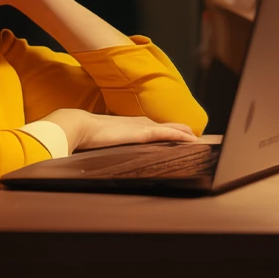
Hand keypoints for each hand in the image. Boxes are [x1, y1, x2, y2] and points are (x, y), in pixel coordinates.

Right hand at [40, 108, 196, 152]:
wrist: (80, 126)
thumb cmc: (85, 135)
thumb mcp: (100, 140)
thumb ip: (105, 144)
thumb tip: (99, 154)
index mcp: (129, 125)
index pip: (153, 127)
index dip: (166, 131)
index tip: (176, 136)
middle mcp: (139, 123)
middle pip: (166, 126)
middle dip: (180, 131)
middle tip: (194, 139)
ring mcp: (142, 127)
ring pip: (171, 129)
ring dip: (185, 135)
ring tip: (199, 141)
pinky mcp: (144, 133)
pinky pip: (168, 133)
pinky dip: (181, 136)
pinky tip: (192, 140)